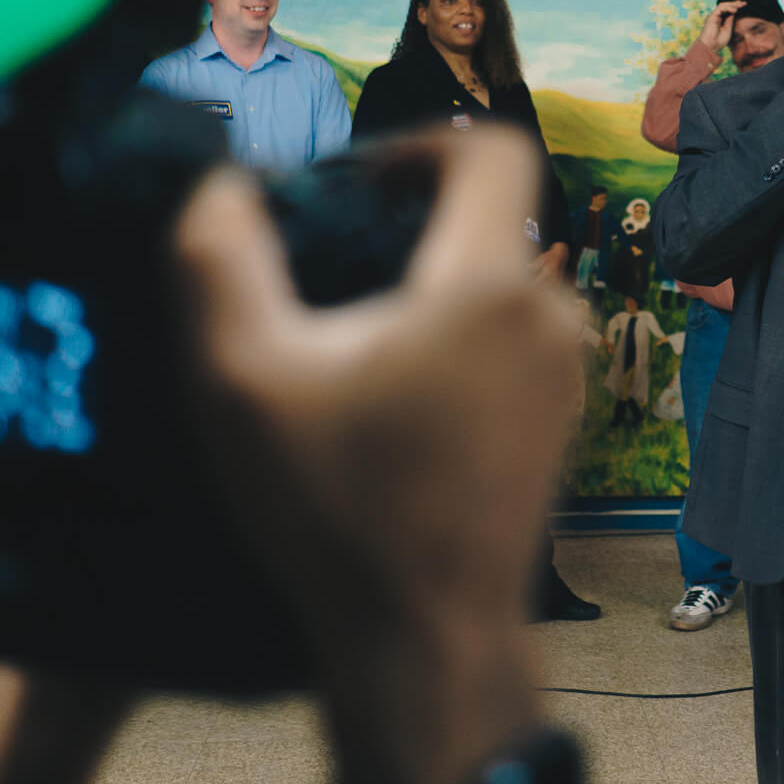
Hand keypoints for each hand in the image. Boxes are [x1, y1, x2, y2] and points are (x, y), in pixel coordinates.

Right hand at [175, 128, 580, 783]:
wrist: (425, 639)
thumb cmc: (335, 509)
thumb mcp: (240, 377)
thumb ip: (218, 255)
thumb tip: (221, 182)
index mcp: (487, 284)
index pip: (491, 148)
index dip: (417, 144)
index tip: (353, 185)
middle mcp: (547, 315)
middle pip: (485, 219)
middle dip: (405, 227)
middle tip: (323, 273)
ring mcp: (564, 373)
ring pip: (495, 284)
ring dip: (426, 291)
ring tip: (345, 345)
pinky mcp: (559, 421)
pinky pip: (508, 340)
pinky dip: (454, 342)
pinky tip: (385, 400)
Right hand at [694, 0, 746, 55]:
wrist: (711, 47)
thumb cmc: (719, 41)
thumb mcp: (728, 29)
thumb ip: (730, 20)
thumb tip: (735, 11)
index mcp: (721, 20)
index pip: (728, 10)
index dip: (735, 6)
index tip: (744, 4)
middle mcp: (717, 16)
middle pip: (726, 6)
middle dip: (735, 4)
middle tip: (744, 3)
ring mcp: (714, 16)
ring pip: (723, 5)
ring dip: (732, 5)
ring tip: (740, 6)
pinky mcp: (712, 16)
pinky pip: (720, 8)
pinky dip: (728, 8)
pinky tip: (734, 10)